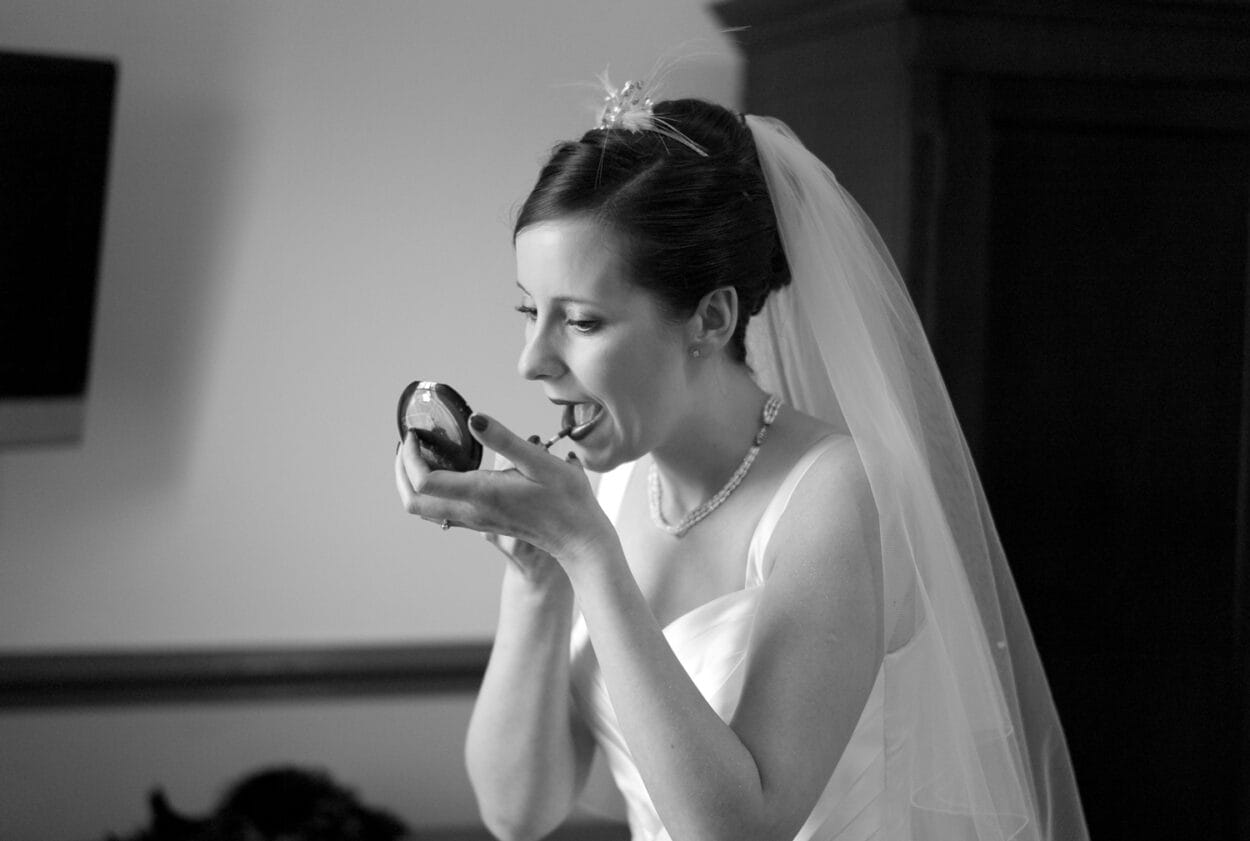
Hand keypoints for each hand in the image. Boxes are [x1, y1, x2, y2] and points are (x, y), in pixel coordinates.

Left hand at [394, 414, 614, 565]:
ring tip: (420, 452)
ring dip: (411, 481)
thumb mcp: (541, 463)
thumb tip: (473, 420)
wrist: (578, 538)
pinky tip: (444, 467)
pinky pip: (439, 511)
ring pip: (423, 510)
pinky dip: (428, 490)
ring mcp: (474, 520)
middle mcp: (472, 511)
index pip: (424, 481)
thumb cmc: (566, 500)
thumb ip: (504, 440)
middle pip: (413, 502)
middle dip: (401, 470)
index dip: (411, 456)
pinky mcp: (481, 522)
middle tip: (409, 442)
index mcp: (481, 495)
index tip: (416, 433)